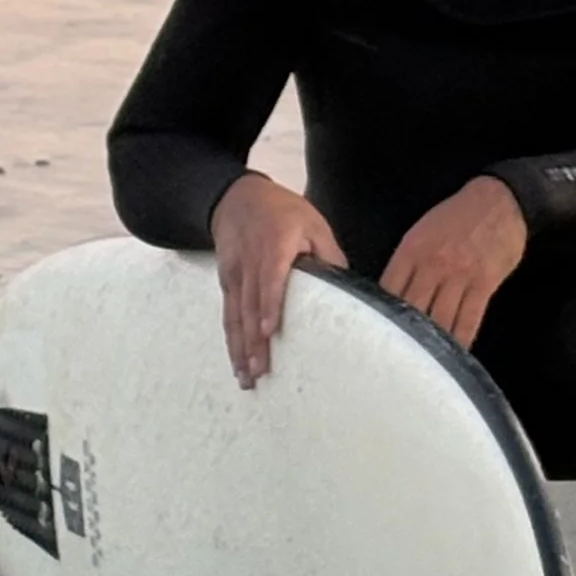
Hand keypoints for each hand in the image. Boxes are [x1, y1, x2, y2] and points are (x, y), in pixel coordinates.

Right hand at [211, 172, 346, 388]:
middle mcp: (251, 263)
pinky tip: (237, 362)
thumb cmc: (282, 212)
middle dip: (254, 341)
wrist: (238, 198)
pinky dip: (232, 340)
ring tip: (246, 377)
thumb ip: (329, 255)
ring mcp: (235, 275)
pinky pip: (229, 315)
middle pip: (251, 305)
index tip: (270, 331)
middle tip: (259, 371)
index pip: (271, 278)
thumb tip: (348, 290)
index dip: (270, 305)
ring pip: (236, 315)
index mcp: (276, 245)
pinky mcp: (227, 283)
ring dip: (240, 348)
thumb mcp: (314, 223)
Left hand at [378, 177, 527, 351]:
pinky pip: (469, 320)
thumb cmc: (455, 217)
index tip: (372, 338)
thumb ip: (405, 263)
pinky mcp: (484, 283)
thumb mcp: (421, 232)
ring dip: (431, 346)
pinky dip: (461, 341)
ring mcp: (459, 275)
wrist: (498, 201)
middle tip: (393, 364)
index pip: (387, 290)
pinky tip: (454, 355)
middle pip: (411, 310)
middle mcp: (432, 265)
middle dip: (401, 338)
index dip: (377, 316)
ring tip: (421, 368)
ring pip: (440, 320)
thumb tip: (388, 295)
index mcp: (411, 251)